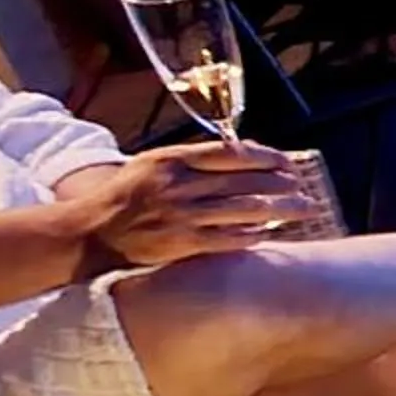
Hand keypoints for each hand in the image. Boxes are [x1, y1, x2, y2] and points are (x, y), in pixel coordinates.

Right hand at [57, 142, 306, 268]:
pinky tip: (270, 232)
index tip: (287, 162)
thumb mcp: (153, 163)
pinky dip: (252, 234)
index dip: (266, 157)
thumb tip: (242, 153)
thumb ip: (193, 158)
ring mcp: (181, 215)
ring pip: (243, 210)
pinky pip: (227, 238)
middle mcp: (179, 184)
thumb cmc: (126, 194)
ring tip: (303, 208)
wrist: (91, 232)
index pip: (231, 153)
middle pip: (244, 181)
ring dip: (279, 209)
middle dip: (281, 184)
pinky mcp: (181, 243)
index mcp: (173, 159)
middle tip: (305, 186)